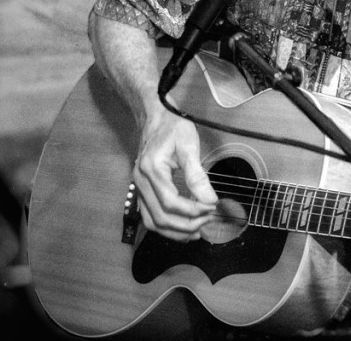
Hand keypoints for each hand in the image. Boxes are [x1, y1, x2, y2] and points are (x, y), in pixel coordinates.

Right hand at [132, 106, 220, 240]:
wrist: (155, 118)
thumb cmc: (173, 128)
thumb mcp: (188, 145)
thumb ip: (197, 174)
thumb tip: (210, 199)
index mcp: (151, 169)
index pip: (171, 202)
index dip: (193, 211)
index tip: (212, 208)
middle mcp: (140, 182)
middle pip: (160, 217)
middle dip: (186, 225)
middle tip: (208, 220)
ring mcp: (138, 188)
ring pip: (152, 222)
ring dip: (175, 232)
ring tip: (198, 231)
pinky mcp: (141, 191)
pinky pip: (150, 216)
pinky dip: (167, 227)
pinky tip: (184, 228)